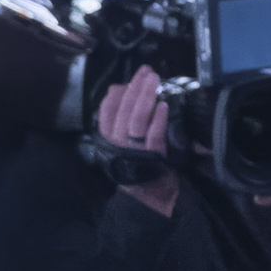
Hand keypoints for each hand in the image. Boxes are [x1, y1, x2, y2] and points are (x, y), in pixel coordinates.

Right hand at [94, 66, 177, 217]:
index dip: (117, 94)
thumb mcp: (125, 141)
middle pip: (124, 110)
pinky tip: (164, 106)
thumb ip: (120, 117)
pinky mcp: (152, 157)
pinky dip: (158, 119)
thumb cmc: (139, 166)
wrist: (149, 199)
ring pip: (137, 119)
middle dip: (135, 88)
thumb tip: (117, 89)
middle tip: (147, 71)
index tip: (127, 81)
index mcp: (109, 139)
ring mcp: (134, 150)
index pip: (106, 111)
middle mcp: (117, 143)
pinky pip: (154, 135)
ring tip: (155, 80)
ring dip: (146, 97)